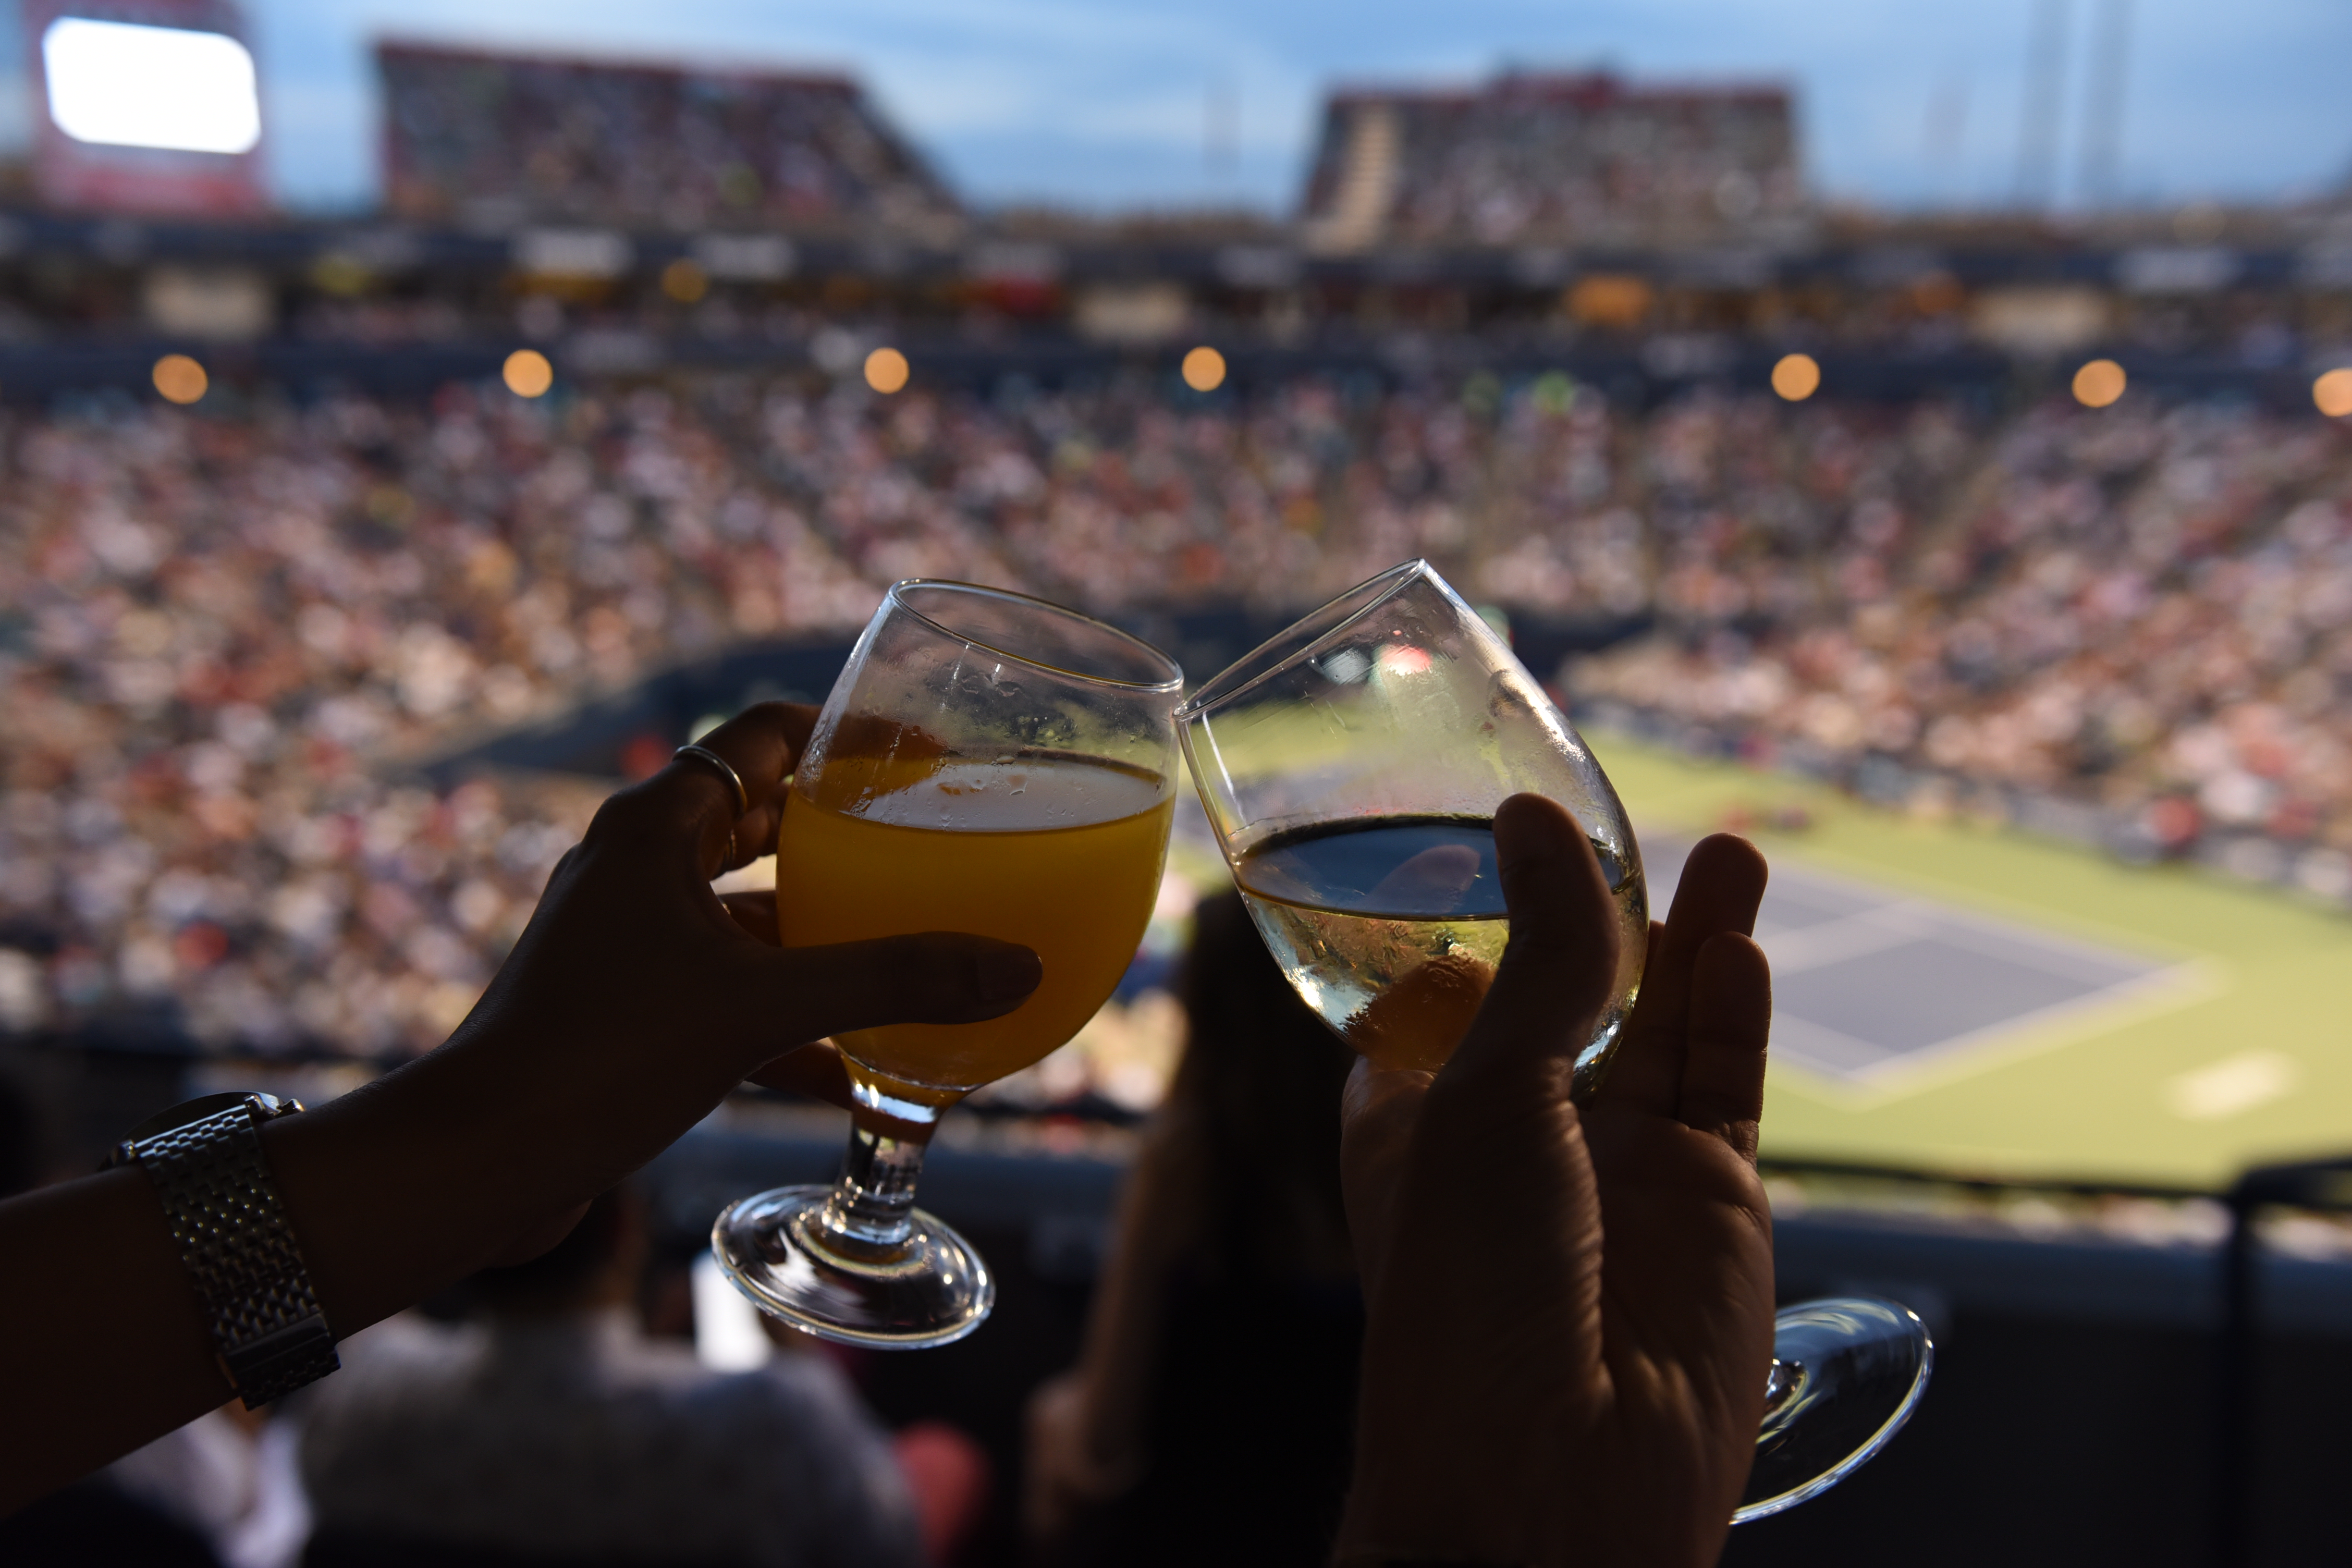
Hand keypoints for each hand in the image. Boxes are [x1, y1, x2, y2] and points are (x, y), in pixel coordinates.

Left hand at [410, 701, 1043, 1252]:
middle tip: (932, 845)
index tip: (925, 753)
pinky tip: (857, 1069)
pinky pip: (729, 993)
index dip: (847, 735)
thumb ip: (892, 980)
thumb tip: (1016, 965)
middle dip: (846, 836)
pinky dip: (790, 1018)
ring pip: (749, 915)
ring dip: (824, 933)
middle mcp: (637, 870)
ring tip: (910, 952)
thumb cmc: (599, 1057)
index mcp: (656, 828)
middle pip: (763, 821)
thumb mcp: (762, 1008)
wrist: (479, 1164)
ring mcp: (628, 943)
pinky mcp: (628, 1012)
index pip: (765, 737)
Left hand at [1335, 795, 1773, 1567]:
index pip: (1450, 991)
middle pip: (1577, 994)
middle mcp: (1521, 1137)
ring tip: (1729, 846)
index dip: (1485, 917)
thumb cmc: (1471, 1296)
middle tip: (1645, 820)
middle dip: (1614, 913)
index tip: (1514, 828)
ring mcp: (1620, 1171)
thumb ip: (1541, 967)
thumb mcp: (1489, 1102)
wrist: (1551, 1486)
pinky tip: (1738, 944)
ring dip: (1695, 941)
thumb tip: (1537, 823)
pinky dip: (1734, 1014)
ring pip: (1666, 1027)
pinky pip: (1722, 1089)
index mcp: (1421, 1116)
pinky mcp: (1708, 1207)